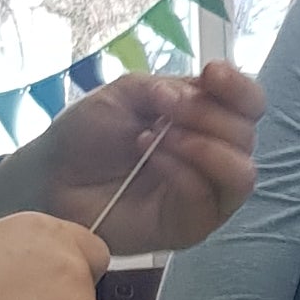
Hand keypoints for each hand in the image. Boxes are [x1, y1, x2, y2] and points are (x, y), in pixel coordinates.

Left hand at [0, 66, 263, 254]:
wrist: (51, 175)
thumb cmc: (87, 134)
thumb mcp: (127, 93)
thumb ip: (169, 88)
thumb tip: (198, 93)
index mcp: (204, 120)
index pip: (249, 105)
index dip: (239, 87)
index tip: (211, 73)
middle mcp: (213, 156)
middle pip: (246, 134)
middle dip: (208, 115)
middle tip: (164, 110)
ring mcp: (204, 194)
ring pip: (242, 173)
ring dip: (206, 146)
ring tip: (162, 136)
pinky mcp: (190, 226)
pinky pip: (207, 199)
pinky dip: (183, 171)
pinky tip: (152, 157)